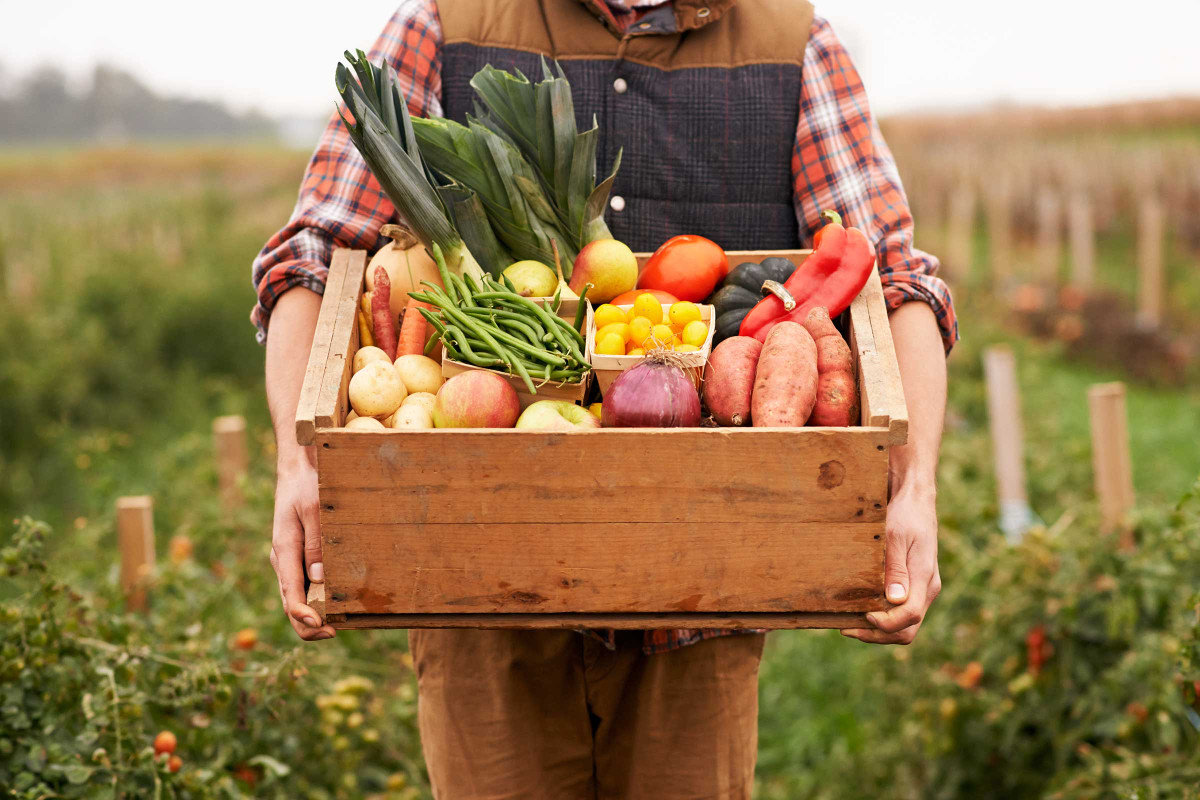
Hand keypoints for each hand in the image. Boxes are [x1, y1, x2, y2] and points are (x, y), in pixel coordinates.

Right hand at [269, 453, 335, 640]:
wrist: (297, 468)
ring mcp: (289, 561)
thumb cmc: (307, 485)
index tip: (324, 628)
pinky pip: (304, 585)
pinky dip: (316, 600)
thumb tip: (319, 579)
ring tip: (341, 623)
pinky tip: (336, 603)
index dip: (305, 618)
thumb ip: (316, 544)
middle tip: (336, 632)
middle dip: (310, 625)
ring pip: (297, 598)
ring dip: (314, 615)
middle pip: (291, 605)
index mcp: (284, 551)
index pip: (290, 595)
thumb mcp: (314, 510)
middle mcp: (283, 561)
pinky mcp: (298, 557)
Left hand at [841, 483, 940, 644]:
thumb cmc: (904, 515)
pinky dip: (882, 618)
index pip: (909, 616)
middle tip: (847, 628)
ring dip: (878, 630)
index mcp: (924, 578)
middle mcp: (927, 588)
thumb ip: (895, 569)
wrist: (915, 499)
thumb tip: (894, 600)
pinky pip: (901, 612)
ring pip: (905, 624)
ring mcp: (922, 588)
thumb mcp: (895, 537)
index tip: (862, 616)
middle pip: (907, 629)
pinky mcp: (914, 584)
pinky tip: (860, 610)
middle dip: (878, 635)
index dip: (885, 624)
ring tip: (849, 623)